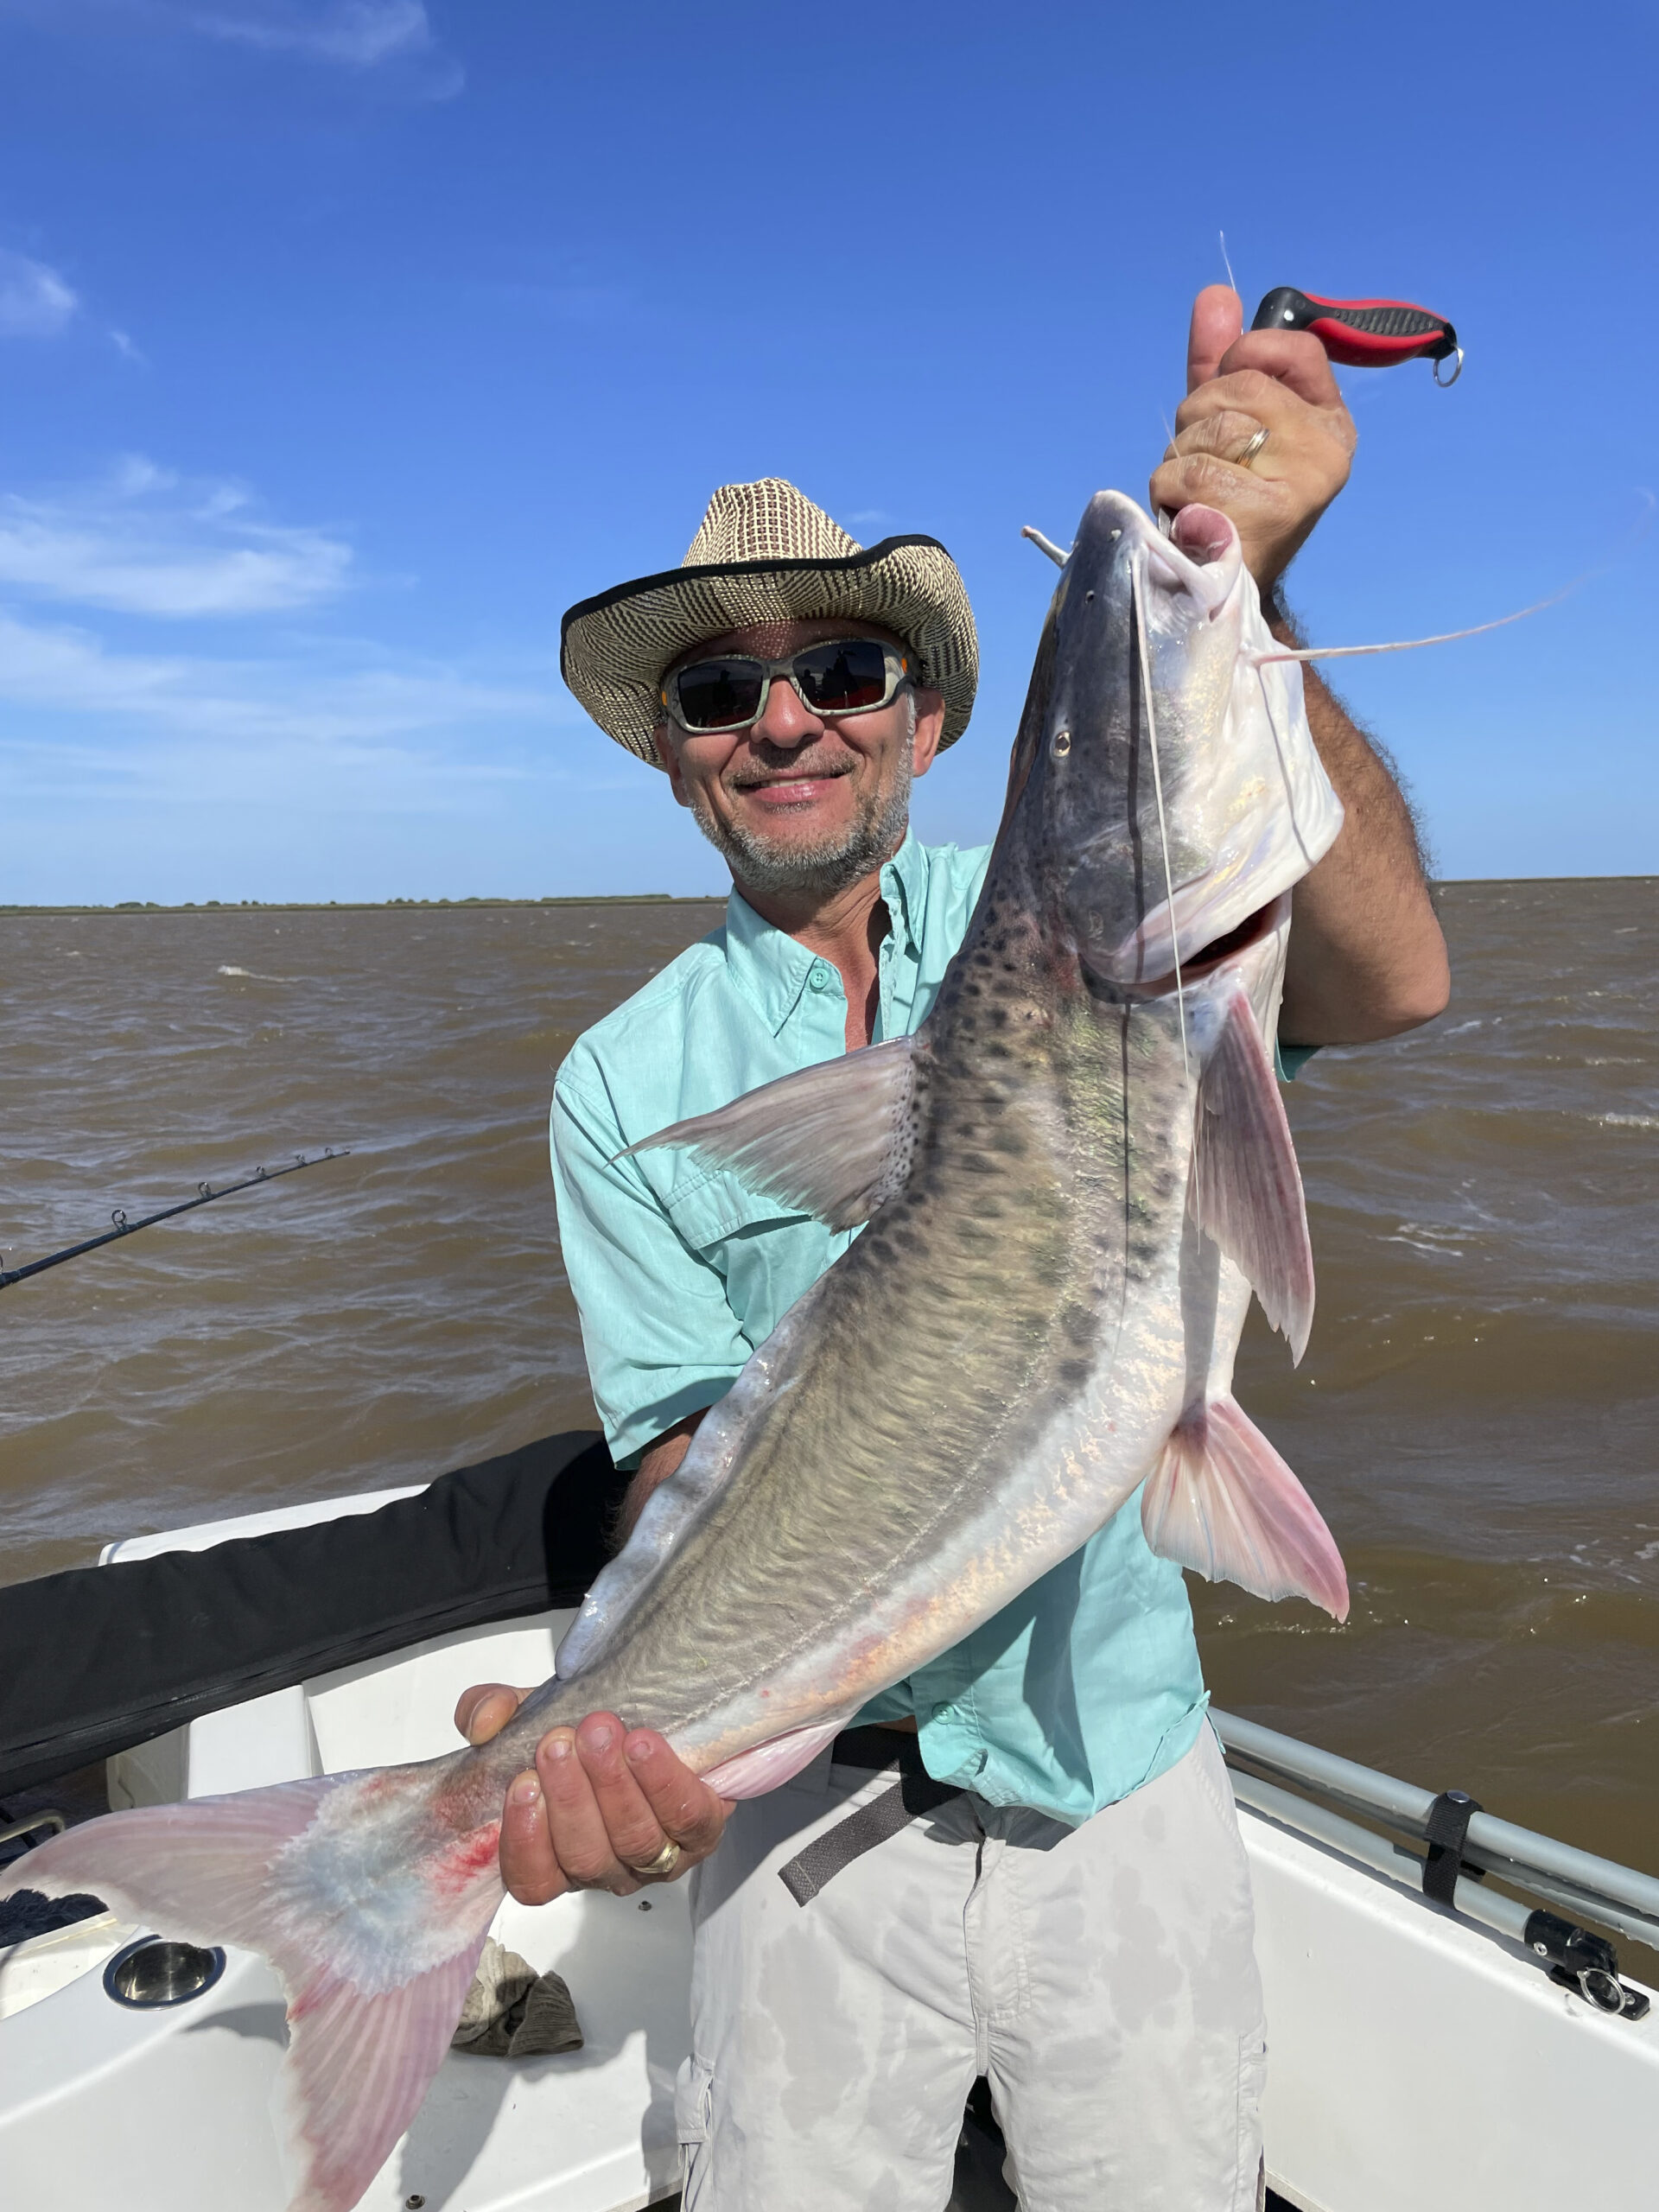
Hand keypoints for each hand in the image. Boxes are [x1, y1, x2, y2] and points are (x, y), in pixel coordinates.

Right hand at [455, 1682, 732, 1905]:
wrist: (662, 1718)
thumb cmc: (589, 1731)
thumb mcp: (532, 1714)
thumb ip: (493, 1712)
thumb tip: (484, 1723)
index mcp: (558, 1855)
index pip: (533, 1880)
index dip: (525, 1841)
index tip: (522, 1785)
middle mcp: (606, 1867)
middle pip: (585, 1856)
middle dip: (570, 1798)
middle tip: (558, 1743)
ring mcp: (657, 1857)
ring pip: (634, 1839)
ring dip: (613, 1785)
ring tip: (600, 1733)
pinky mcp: (703, 1833)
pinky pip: (686, 1818)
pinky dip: (663, 1782)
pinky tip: (644, 1746)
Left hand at [1148, 284, 1356, 592]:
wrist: (1220, 586)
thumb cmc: (1222, 502)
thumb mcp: (1223, 425)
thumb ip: (1220, 362)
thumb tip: (1217, 294)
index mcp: (1328, 420)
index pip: (1293, 346)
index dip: (1245, 358)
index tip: (1228, 399)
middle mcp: (1328, 447)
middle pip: (1237, 385)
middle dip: (1197, 421)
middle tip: (1206, 468)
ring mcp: (1306, 480)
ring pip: (1210, 425)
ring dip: (1181, 459)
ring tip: (1198, 496)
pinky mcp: (1272, 512)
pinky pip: (1193, 470)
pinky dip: (1174, 493)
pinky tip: (1192, 518)